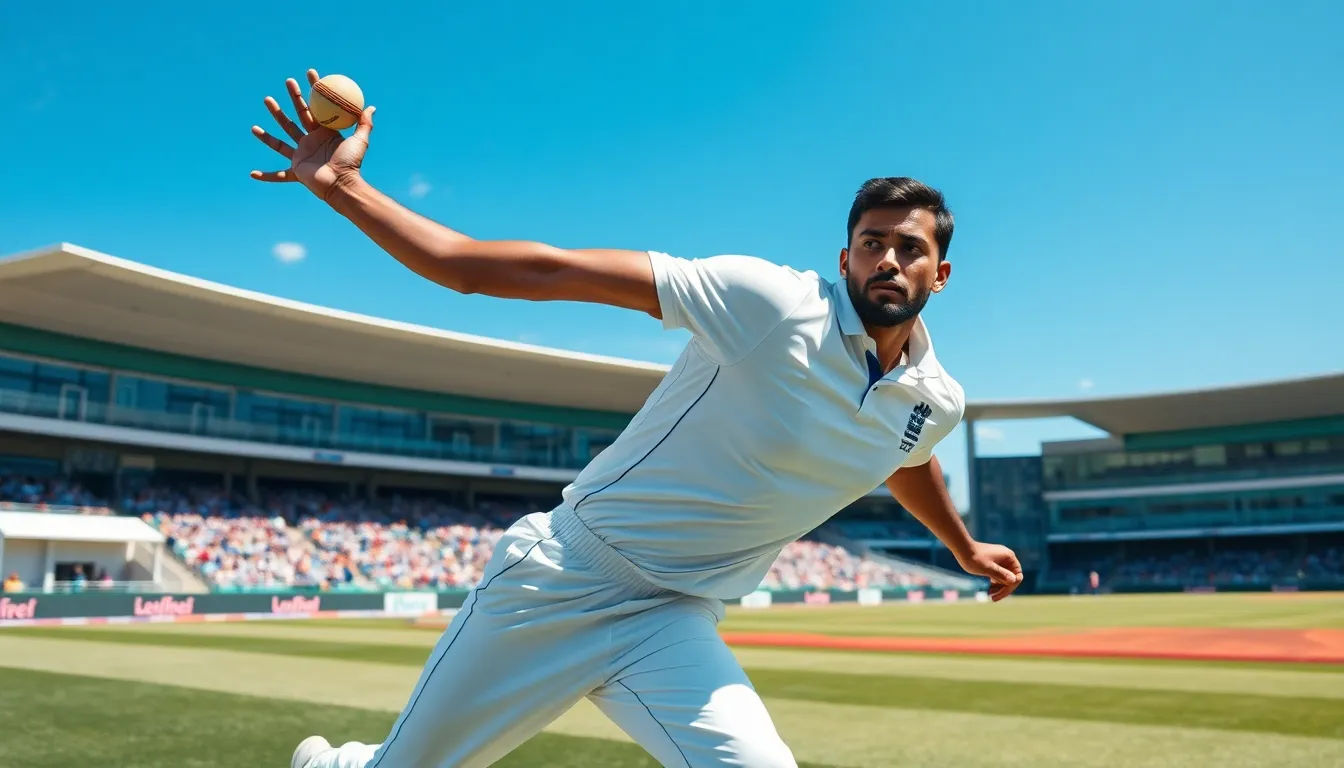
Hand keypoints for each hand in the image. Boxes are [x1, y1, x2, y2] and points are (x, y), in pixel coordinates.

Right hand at [250, 69, 375, 202]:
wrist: (342, 185)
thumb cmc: (351, 164)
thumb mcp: (360, 141)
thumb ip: (364, 124)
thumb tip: (371, 106)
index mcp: (324, 133)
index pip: (316, 107)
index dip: (313, 90)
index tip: (310, 73)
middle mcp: (311, 142)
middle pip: (297, 116)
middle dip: (292, 98)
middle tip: (287, 81)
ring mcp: (301, 155)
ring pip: (281, 138)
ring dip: (272, 122)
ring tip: (265, 105)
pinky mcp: (296, 171)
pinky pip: (279, 176)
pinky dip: (267, 176)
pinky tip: (252, 174)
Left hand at [957, 541, 1022, 601]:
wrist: (961, 548)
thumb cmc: (974, 558)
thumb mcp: (988, 568)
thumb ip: (1001, 574)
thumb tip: (1014, 580)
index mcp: (1009, 557)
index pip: (1017, 575)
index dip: (1010, 586)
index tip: (1000, 593)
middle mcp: (1006, 558)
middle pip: (1011, 578)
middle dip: (1003, 589)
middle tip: (994, 599)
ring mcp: (1000, 560)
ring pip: (1004, 578)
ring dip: (999, 587)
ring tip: (989, 594)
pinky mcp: (993, 563)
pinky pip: (998, 575)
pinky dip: (995, 583)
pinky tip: (989, 590)